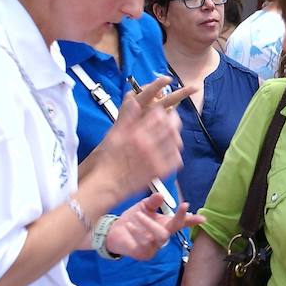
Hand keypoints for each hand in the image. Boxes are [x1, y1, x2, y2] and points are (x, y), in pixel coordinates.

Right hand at [101, 77, 190, 200]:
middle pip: (171, 127)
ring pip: (176, 142)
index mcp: (137, 134)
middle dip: (174, 119)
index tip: (163, 110)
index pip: (158, 116)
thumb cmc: (108, 160)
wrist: (108, 184)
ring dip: (177, 135)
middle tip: (174, 117)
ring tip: (174, 133)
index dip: (163, 110)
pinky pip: (176, 160)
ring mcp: (156, 159)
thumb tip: (133, 100)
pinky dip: (177, 153)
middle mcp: (148, 146)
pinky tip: (173, 150)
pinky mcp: (160, 172)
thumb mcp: (113, 135)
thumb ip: (126, 118)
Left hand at [105, 194, 203, 259]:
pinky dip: (137, 232)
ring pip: (160, 236)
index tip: (202, 218)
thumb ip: (153, 202)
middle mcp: (162, 236)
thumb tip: (161, 195)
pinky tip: (130, 226)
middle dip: (179, 217)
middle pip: (174, 229)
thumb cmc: (132, 220)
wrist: (114, 233)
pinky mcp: (143, 253)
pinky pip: (144, 243)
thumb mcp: (143, 207)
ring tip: (137, 215)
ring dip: (150, 223)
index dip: (192, 220)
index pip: (181, 223)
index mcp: (165, 224)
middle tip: (182, 206)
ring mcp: (154, 246)